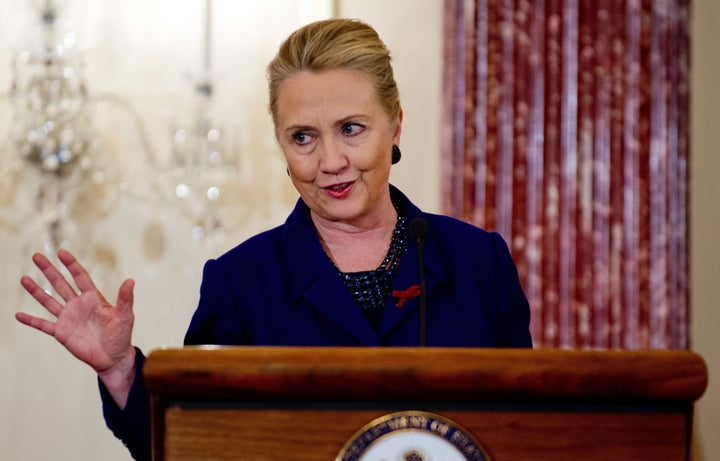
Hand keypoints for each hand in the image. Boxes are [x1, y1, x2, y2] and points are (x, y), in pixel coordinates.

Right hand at [16, 249, 136, 406]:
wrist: (113, 357)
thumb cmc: (121, 335)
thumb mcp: (125, 316)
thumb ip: (125, 299)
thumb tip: (131, 280)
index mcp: (93, 298)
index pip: (80, 277)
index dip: (71, 265)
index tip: (61, 252)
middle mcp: (78, 305)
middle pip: (61, 284)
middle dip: (49, 270)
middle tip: (36, 256)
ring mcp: (68, 318)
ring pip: (49, 301)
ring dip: (36, 291)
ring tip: (24, 278)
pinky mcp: (61, 332)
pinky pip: (43, 325)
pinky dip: (31, 321)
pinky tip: (18, 315)